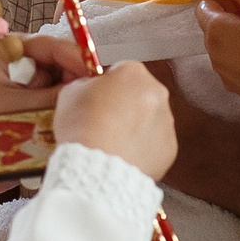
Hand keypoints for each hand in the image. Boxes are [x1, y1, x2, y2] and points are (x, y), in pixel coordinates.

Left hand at [0, 30, 82, 192]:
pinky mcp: (35, 102)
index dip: (78, 59)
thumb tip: (90, 91)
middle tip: (93, 99)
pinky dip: (64, 112)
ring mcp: (32, 82)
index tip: (95, 74)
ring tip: (81, 114)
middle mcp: (27, 60)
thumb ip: (56, 98)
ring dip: (72, 100)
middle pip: (65, 65)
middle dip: (79, 81)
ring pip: (65, 85)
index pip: (56, 46)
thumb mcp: (20, 108)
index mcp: (16, 48)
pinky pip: (58, 103)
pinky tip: (69, 124)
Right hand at [53, 61, 175, 181]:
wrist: (96, 169)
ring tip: (111, 142)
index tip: (98, 99)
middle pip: (139, 94)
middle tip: (102, 121)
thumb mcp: (70, 93)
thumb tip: (89, 88)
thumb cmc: (84, 131)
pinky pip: (154, 144)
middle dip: (124, 105)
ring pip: (148, 120)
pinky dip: (141, 148)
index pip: (121, 71)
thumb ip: (85, 84)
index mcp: (133, 73)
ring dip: (133, 127)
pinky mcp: (169, 149)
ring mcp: (166, 122)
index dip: (106, 86)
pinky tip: (122, 154)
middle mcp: (156, 94)